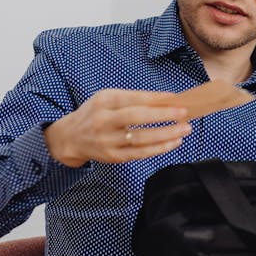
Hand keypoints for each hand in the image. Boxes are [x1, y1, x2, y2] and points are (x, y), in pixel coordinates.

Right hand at [44, 89, 190, 166]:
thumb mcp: (106, 99)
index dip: (155, 98)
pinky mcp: (113, 157)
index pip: (133, 99)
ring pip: (141, 139)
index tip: (175, 98)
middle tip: (184, 113)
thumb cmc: (94, 114)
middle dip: (163, 115)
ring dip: (166, 134)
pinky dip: (159, 148)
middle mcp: (103, 121)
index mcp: (103, 102)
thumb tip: (165, 100)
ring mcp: (107, 141)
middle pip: (136, 118)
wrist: (71, 138)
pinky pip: (140, 154)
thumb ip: (132, 99)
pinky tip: (173, 142)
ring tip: (184, 129)